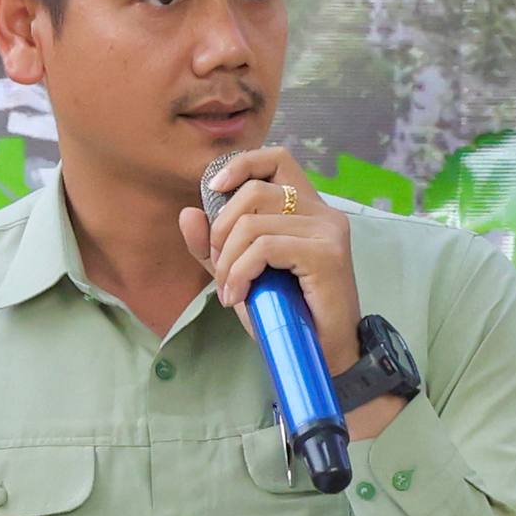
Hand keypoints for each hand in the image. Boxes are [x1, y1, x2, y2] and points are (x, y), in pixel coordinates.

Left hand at [176, 145, 361, 374]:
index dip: (241, 165)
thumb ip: (215, 246)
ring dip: (227, 261)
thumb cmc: (288, 314)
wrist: (324, 356)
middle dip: (221, 231)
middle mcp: (323, 212)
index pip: (276, 159)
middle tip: (220, 269)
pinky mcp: (326, 254)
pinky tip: (238, 296)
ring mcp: (328, 231)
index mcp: (308, 208)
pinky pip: (265, 248)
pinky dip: (240, 272)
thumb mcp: (242, 274)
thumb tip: (187, 213)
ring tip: (230, 290)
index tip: (213, 189)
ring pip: (254, 224)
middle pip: (254, 192)